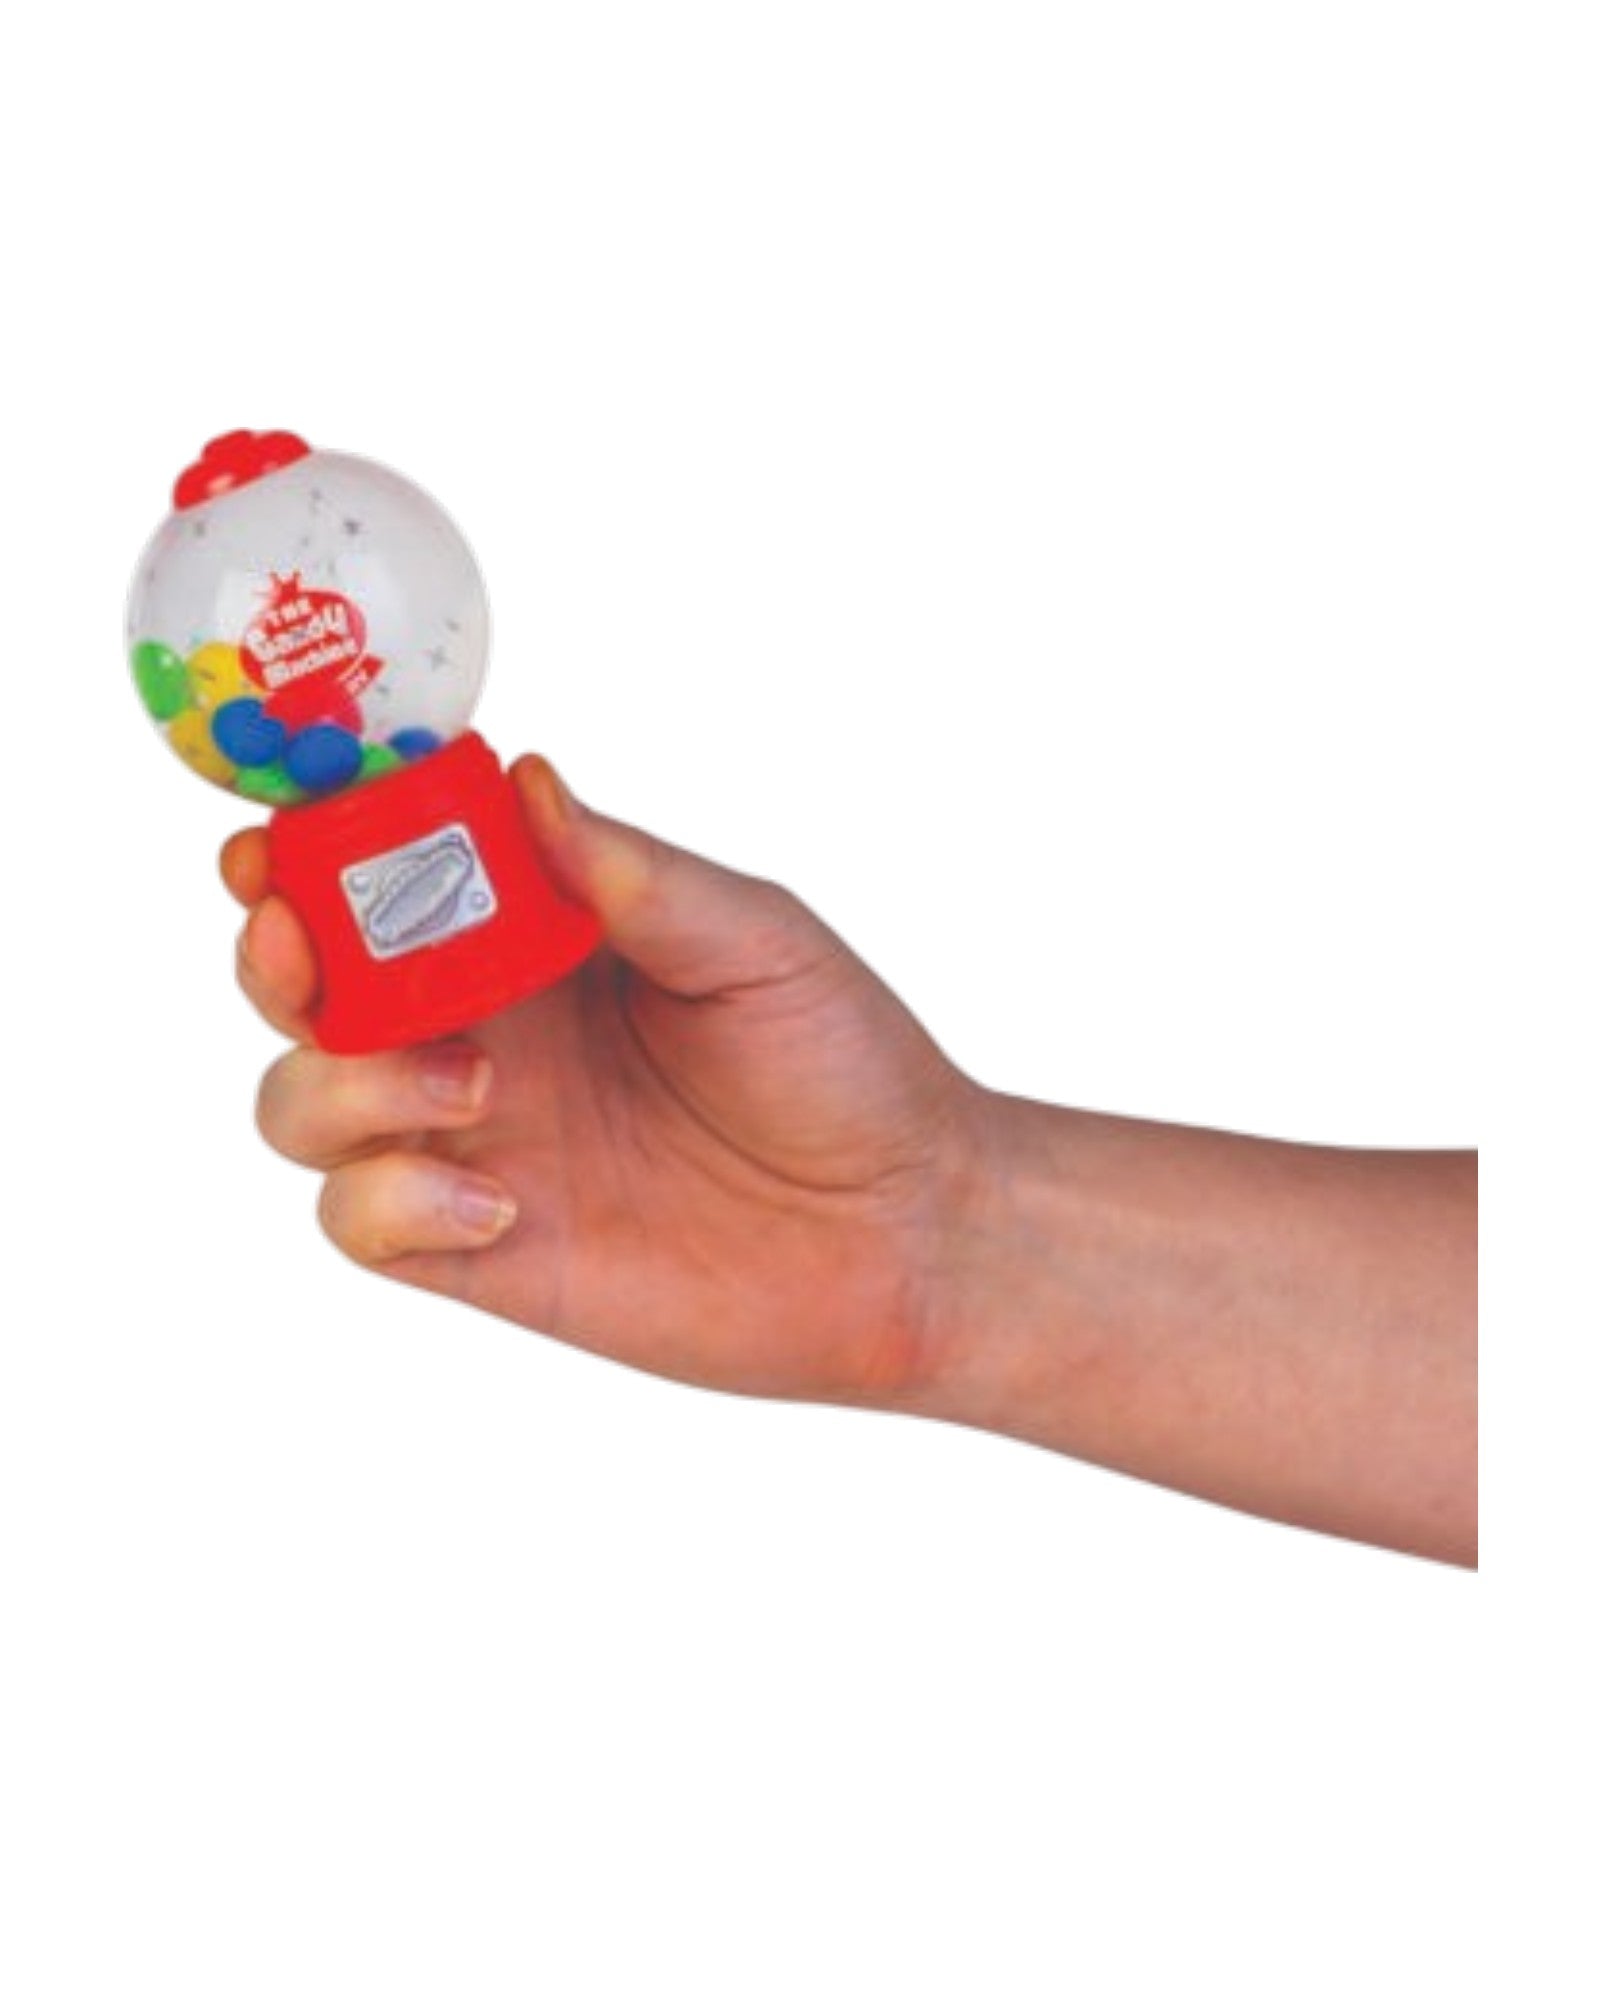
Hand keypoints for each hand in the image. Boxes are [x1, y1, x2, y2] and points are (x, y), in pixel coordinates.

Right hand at [224, 758, 983, 1405]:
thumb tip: (526, 781)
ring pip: (304, 1102)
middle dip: (276, 956)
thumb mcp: (756, 942)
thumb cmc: (844, 1066)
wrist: (904, 1232)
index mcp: (539, 939)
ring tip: (476, 1088)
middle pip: (311, 985)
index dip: (313, 849)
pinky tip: (503, 1204)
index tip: (277, 836)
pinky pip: (358, 1222)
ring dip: (343, 1083)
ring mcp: (474, 1141)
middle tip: (298, 940)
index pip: (387, 878)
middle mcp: (488, 1029)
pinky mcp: (481, 1248)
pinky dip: (390, 1201)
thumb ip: (634, 875)